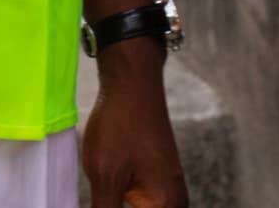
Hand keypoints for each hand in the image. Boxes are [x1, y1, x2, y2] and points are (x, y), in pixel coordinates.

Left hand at [84, 53, 188, 207]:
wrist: (132, 84)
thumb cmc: (120, 126)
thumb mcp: (105, 177)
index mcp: (166, 207)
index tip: (104, 203)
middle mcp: (175, 203)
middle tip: (103, 198)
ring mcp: (169, 190)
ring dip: (118, 206)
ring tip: (103, 195)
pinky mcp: (160, 180)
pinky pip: (147, 205)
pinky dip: (125, 205)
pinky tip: (110, 200)